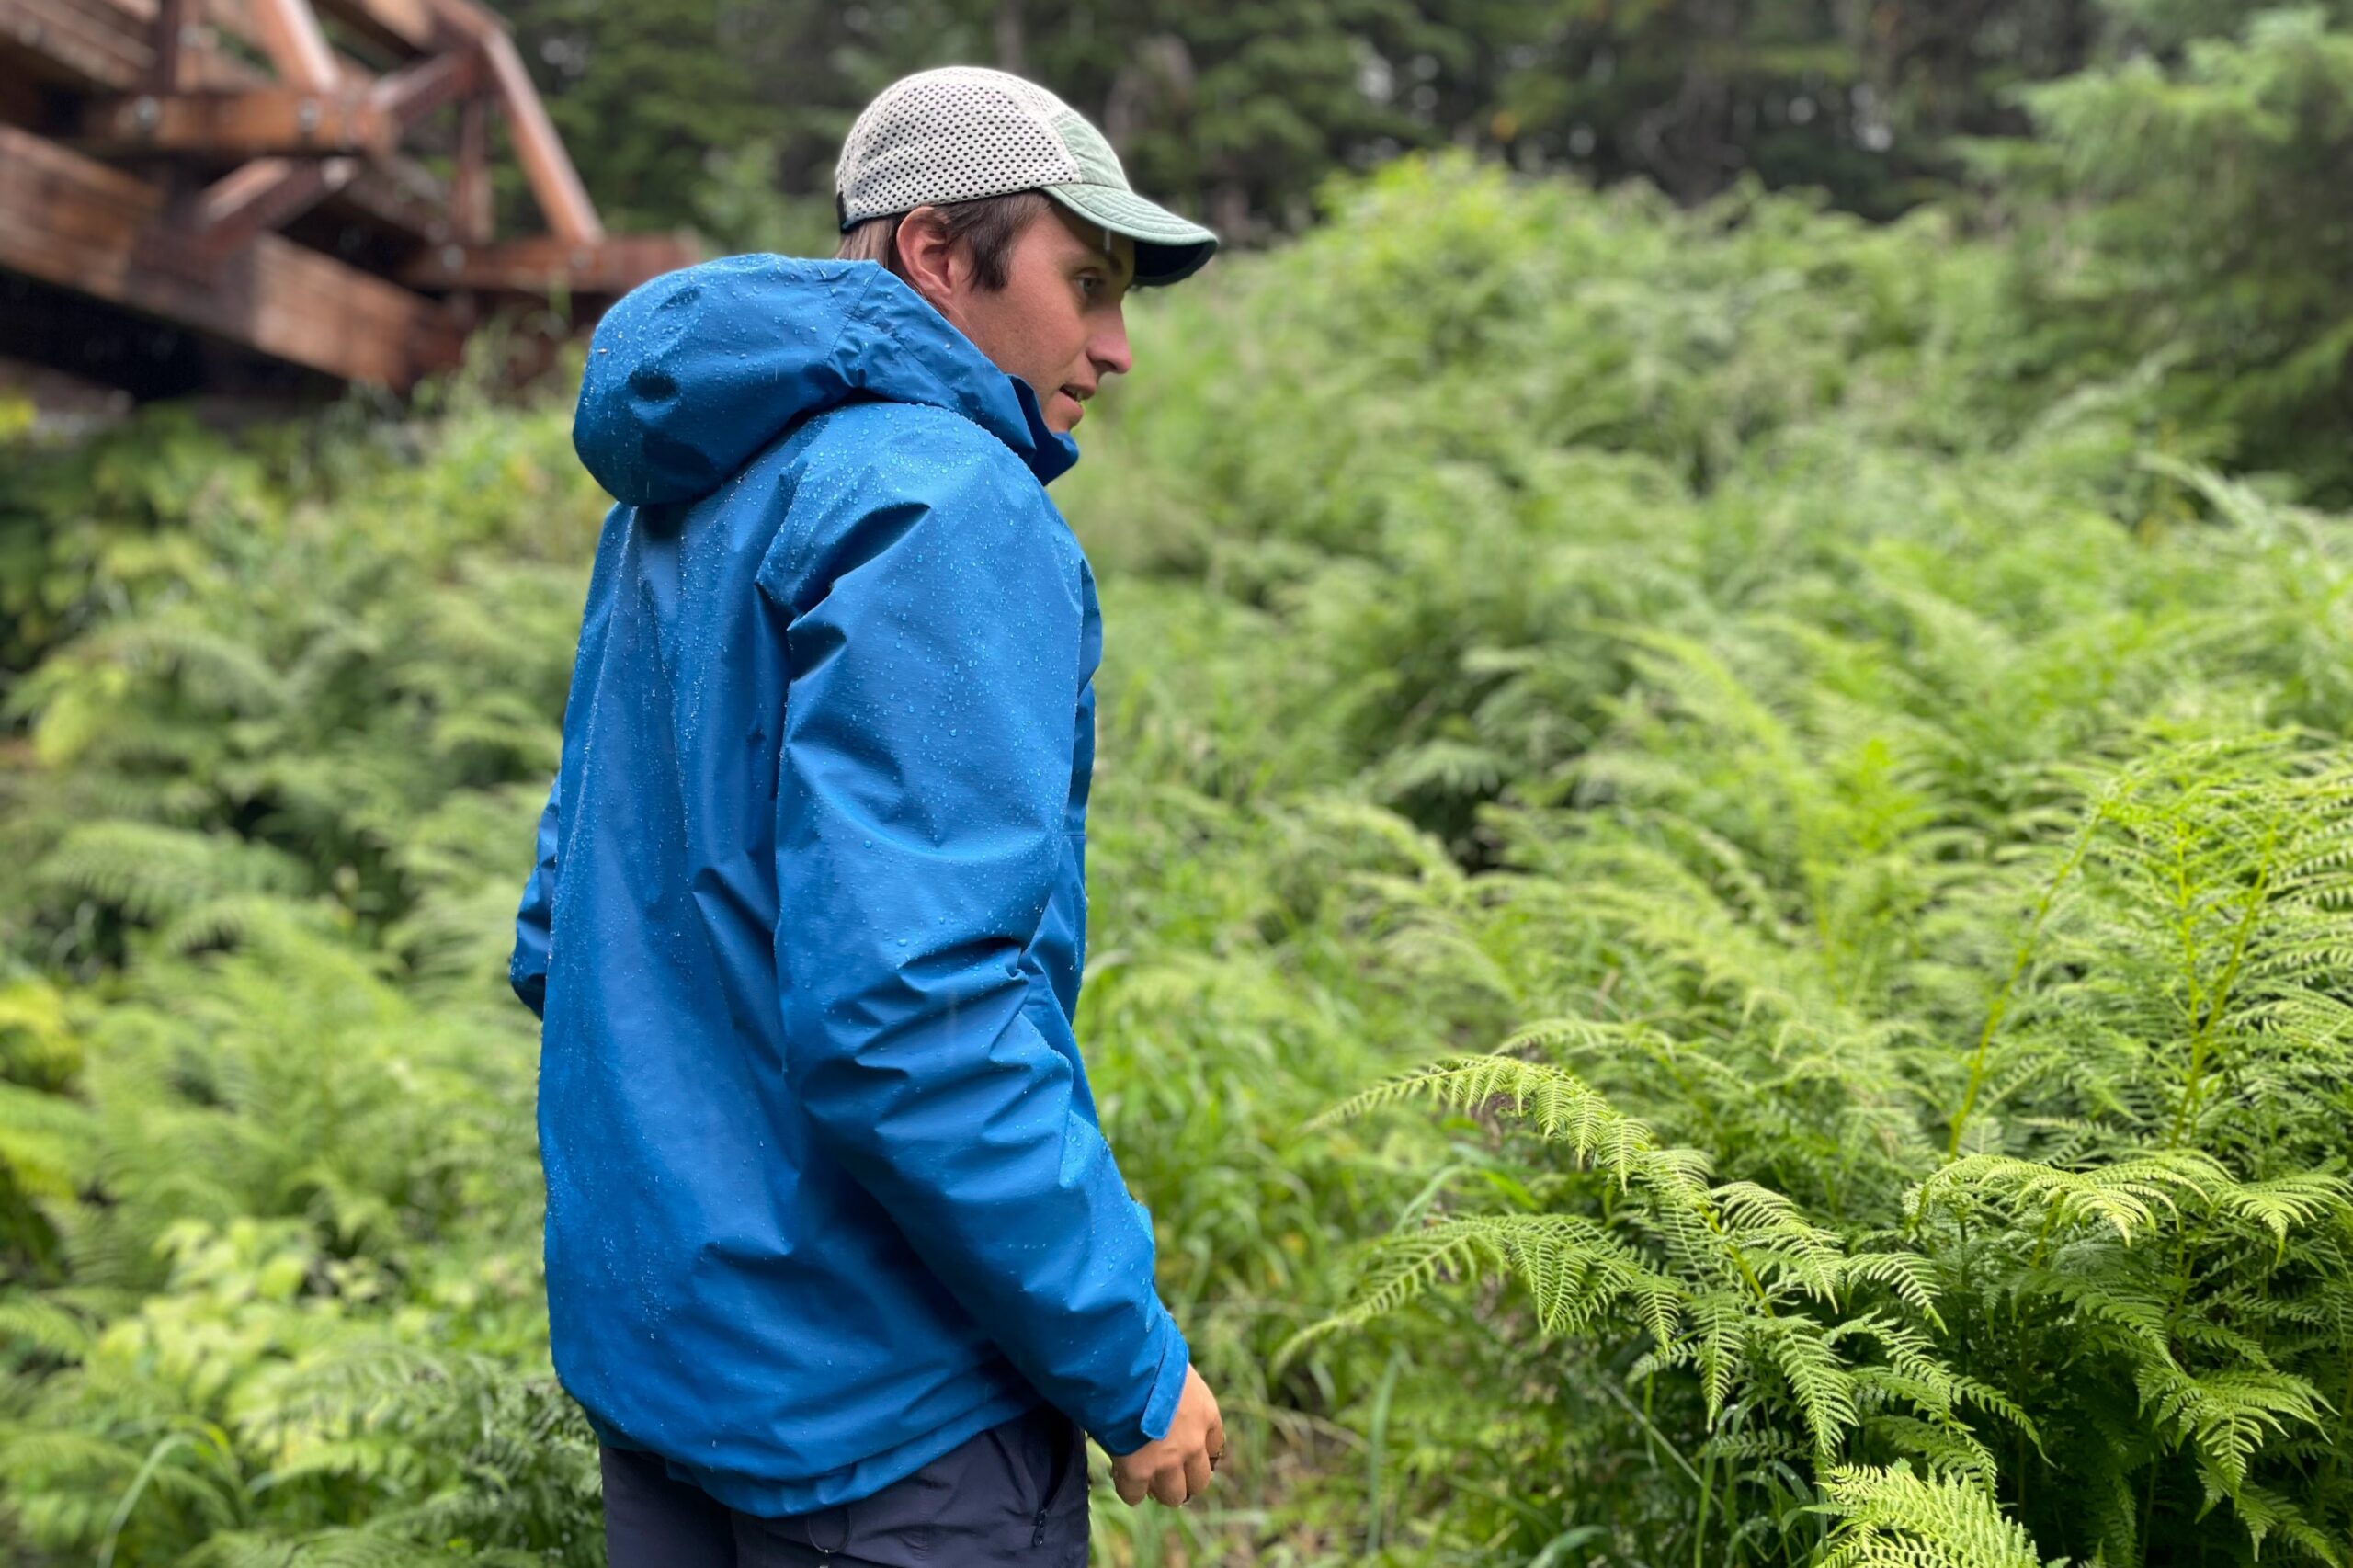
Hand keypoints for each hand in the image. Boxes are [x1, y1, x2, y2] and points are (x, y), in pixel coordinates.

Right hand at [1109, 1364, 1224, 1506]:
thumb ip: (1175, 1388)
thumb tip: (1162, 1386)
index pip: (1213, 1447)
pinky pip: (1135, 1496)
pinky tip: (1120, 1475)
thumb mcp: (1174, 1368)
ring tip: (1142, 1480)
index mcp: (1206, 1413)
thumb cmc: (1146, 1354)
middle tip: (1163, 1473)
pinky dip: (1128, 1490)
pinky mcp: (1139, 1470)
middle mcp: (1194, 1442)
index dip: (1196, 1452)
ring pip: (1172, 1496)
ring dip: (1158, 1490)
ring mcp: (1169, 1460)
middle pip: (1199, 1481)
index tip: (1182, 1451)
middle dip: (1182, 1480)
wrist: (1126, 1365)